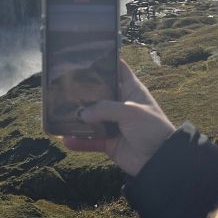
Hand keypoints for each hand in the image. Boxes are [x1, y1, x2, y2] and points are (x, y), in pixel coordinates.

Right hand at [63, 60, 174, 176]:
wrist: (160, 161)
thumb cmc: (152, 129)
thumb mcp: (131, 111)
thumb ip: (105, 109)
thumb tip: (81, 114)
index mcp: (131, 90)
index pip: (118, 69)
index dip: (104, 62)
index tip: (85, 56)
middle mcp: (120, 105)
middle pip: (98, 94)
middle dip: (82, 92)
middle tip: (61, 86)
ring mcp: (113, 124)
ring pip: (90, 118)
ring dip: (76, 118)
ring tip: (57, 114)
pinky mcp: (108, 142)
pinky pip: (89, 140)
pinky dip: (78, 141)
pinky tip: (65, 139)